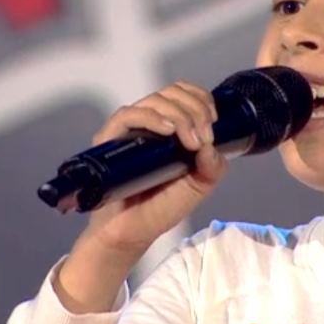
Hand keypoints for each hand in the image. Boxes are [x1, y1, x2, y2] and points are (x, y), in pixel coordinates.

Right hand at [55, 79, 228, 312]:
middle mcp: (150, 124)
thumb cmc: (161, 208)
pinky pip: (127, 115)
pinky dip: (151, 117)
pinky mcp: (109, 140)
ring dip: (180, 115)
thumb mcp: (199, 186)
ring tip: (190, 141)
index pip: (185, 93)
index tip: (213, 121)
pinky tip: (168, 131)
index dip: (202, 99)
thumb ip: (213, 166)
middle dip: (196, 109)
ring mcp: (130, 130)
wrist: (132, 232)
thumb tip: (212, 146)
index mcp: (171, 128)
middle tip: (204, 137)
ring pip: (154, 100)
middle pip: (173, 92)